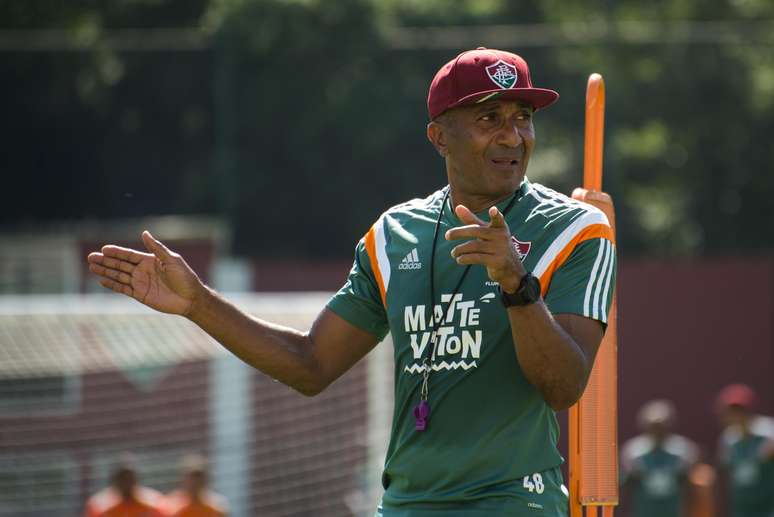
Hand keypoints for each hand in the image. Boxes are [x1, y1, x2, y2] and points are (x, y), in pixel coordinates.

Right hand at [87, 231, 204, 315]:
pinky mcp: (140, 295)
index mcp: (149, 260)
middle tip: (90, 257)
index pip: (128, 255)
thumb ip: (156, 248)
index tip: (104, 249)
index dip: (116, 252)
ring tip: (91, 267)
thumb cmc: (184, 277)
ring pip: (119, 275)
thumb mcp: (171, 260)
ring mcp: (140, 283)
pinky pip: (123, 289)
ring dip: (105, 271)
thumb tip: (144, 233)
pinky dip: (113, 284)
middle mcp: (142, 270)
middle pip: (120, 264)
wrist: (190, 298)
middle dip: (105, 261)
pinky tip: (102, 280)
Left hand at [445, 205, 525, 292]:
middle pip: (476, 231)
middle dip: (460, 232)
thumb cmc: (494, 245)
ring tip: (453, 253)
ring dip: (460, 249)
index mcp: (500, 227)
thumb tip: (458, 207)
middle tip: (447, 235)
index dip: (496, 215)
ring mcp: (500, 249)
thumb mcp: (485, 232)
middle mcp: (501, 237)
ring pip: (474, 246)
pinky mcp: (497, 261)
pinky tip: (459, 259)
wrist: (510, 268)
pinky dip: (465, 258)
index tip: (493, 210)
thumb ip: (471, 220)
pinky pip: (477, 258)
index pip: (498, 219)